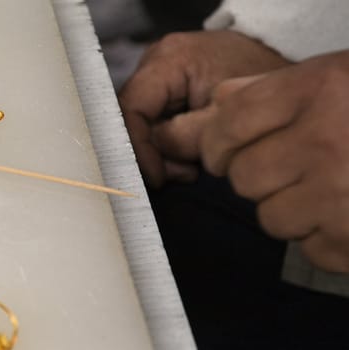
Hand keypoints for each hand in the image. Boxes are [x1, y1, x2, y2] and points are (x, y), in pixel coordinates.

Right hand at [118, 30, 289, 186]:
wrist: (286, 76)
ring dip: (163, 152)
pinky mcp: (166, 90)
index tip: (158, 177)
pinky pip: (154, 123)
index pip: (132, 108)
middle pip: (133, 118)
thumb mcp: (225, 118)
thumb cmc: (262, 86)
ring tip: (192, 164)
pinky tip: (191, 155)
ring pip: (142, 125)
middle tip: (184, 172)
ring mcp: (159, 76)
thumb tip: (153, 169)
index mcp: (168, 59)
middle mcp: (155, 62)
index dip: (138, 147)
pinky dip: (170, 145)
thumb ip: (184, 140)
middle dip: (155, 152)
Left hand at [198, 51, 348, 272]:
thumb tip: (219, 104)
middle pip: (243, 177)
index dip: (215, 143)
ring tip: (322, 193)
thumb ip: (272, 87)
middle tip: (284, 171)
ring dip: (289, 210)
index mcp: (319, 91)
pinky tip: (347, 216)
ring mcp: (343, 195)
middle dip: (256, 177)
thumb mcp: (336, 76)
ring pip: (271, 218)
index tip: (220, 155)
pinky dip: (324, 239)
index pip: (230, 124)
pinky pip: (311, 250)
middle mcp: (326, 142)